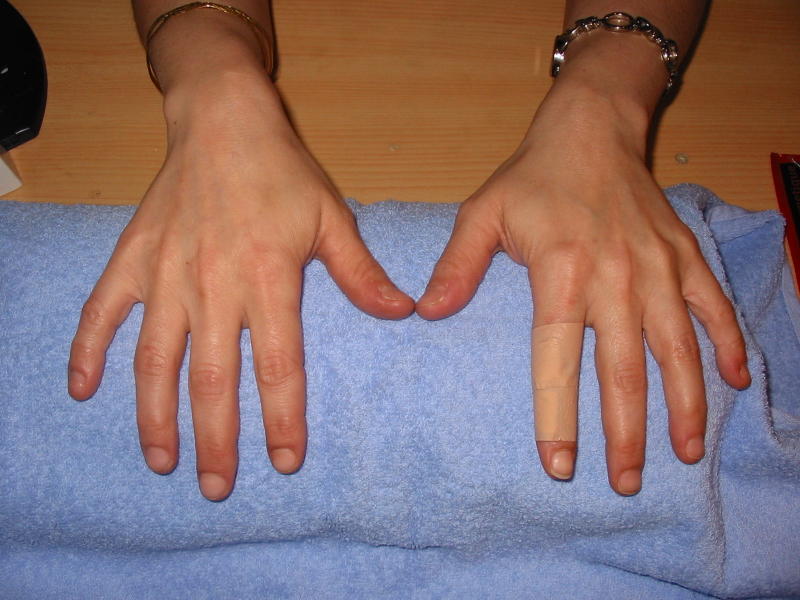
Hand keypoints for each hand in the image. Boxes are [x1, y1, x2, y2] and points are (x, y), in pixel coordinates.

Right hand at [68, 73, 413, 499]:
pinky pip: (102, 313)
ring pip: (155, 362)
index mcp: (267, 281)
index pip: (277, 367)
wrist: (222, 121)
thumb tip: (403, 313)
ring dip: (155, 416)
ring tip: (161, 461)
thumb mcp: (332, 218)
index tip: (284, 463)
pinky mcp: (132, 260)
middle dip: (217, 440)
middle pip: (213, 381)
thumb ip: (361, 274)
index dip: (283, 419)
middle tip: (217, 487)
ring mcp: (165, 276)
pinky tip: (81, 390)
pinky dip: (88, 351)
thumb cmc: (281, 172)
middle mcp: (212, 288)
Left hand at [417, 82, 749, 494]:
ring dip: (684, 404)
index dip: (558, 417)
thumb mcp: (481, 213)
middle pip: (623, 371)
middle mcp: (615, 279)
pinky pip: (712, 306)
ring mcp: (658, 269)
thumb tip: (426, 314)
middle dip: (626, 433)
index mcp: (561, 273)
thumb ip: (457, 267)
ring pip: (677, 349)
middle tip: (624, 482)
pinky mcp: (684, 256)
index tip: (559, 465)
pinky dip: (726, 343)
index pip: (557, 360)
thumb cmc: (532, 176)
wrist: (591, 127)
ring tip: (684, 453)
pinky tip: (731, 380)